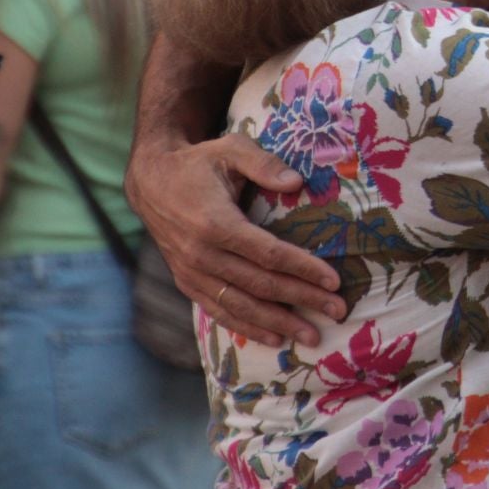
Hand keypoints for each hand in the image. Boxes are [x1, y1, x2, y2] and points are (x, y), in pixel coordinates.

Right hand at [125, 132, 343, 346]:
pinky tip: (274, 338)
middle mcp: (202, 254)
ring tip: (312, 336)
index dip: (303, 268)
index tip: (333, 280)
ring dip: (279, 323)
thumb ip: (264, 164)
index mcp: (215, 223)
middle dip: (302, 299)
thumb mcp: (231, 149)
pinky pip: (219, 311)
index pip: (268, 254)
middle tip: (338, 311)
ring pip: (241, 306)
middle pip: (261, 285)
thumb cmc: (198, 163)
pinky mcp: (186, 282)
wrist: (150, 182)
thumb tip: (297, 181)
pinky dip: (247, 328)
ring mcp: (191, 273)